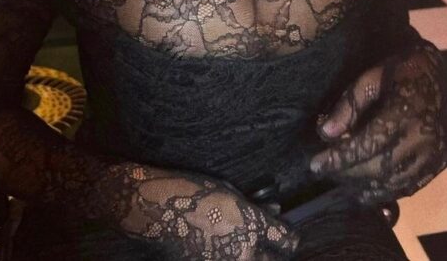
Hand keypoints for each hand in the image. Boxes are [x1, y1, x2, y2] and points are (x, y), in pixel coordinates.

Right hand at [122, 168, 299, 259]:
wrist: (156, 208)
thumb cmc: (195, 192)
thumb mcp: (231, 194)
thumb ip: (255, 208)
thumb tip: (274, 212)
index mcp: (251, 229)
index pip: (286, 242)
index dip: (289, 237)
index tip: (287, 235)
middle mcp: (242, 254)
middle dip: (274, 255)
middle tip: (272, 247)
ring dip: (254, 256)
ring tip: (244, 246)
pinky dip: (234, 257)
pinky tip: (228, 248)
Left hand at [308, 45, 446, 205]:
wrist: (435, 73)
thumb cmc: (398, 71)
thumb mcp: (370, 78)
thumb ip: (349, 106)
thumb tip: (325, 133)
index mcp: (406, 113)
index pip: (368, 145)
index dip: (340, 158)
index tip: (316, 165)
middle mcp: (424, 138)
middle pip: (380, 168)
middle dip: (349, 174)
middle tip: (326, 173)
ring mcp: (435, 154)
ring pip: (395, 183)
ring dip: (365, 187)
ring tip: (342, 182)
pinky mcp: (440, 163)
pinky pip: (411, 186)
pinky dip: (387, 190)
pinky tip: (368, 188)